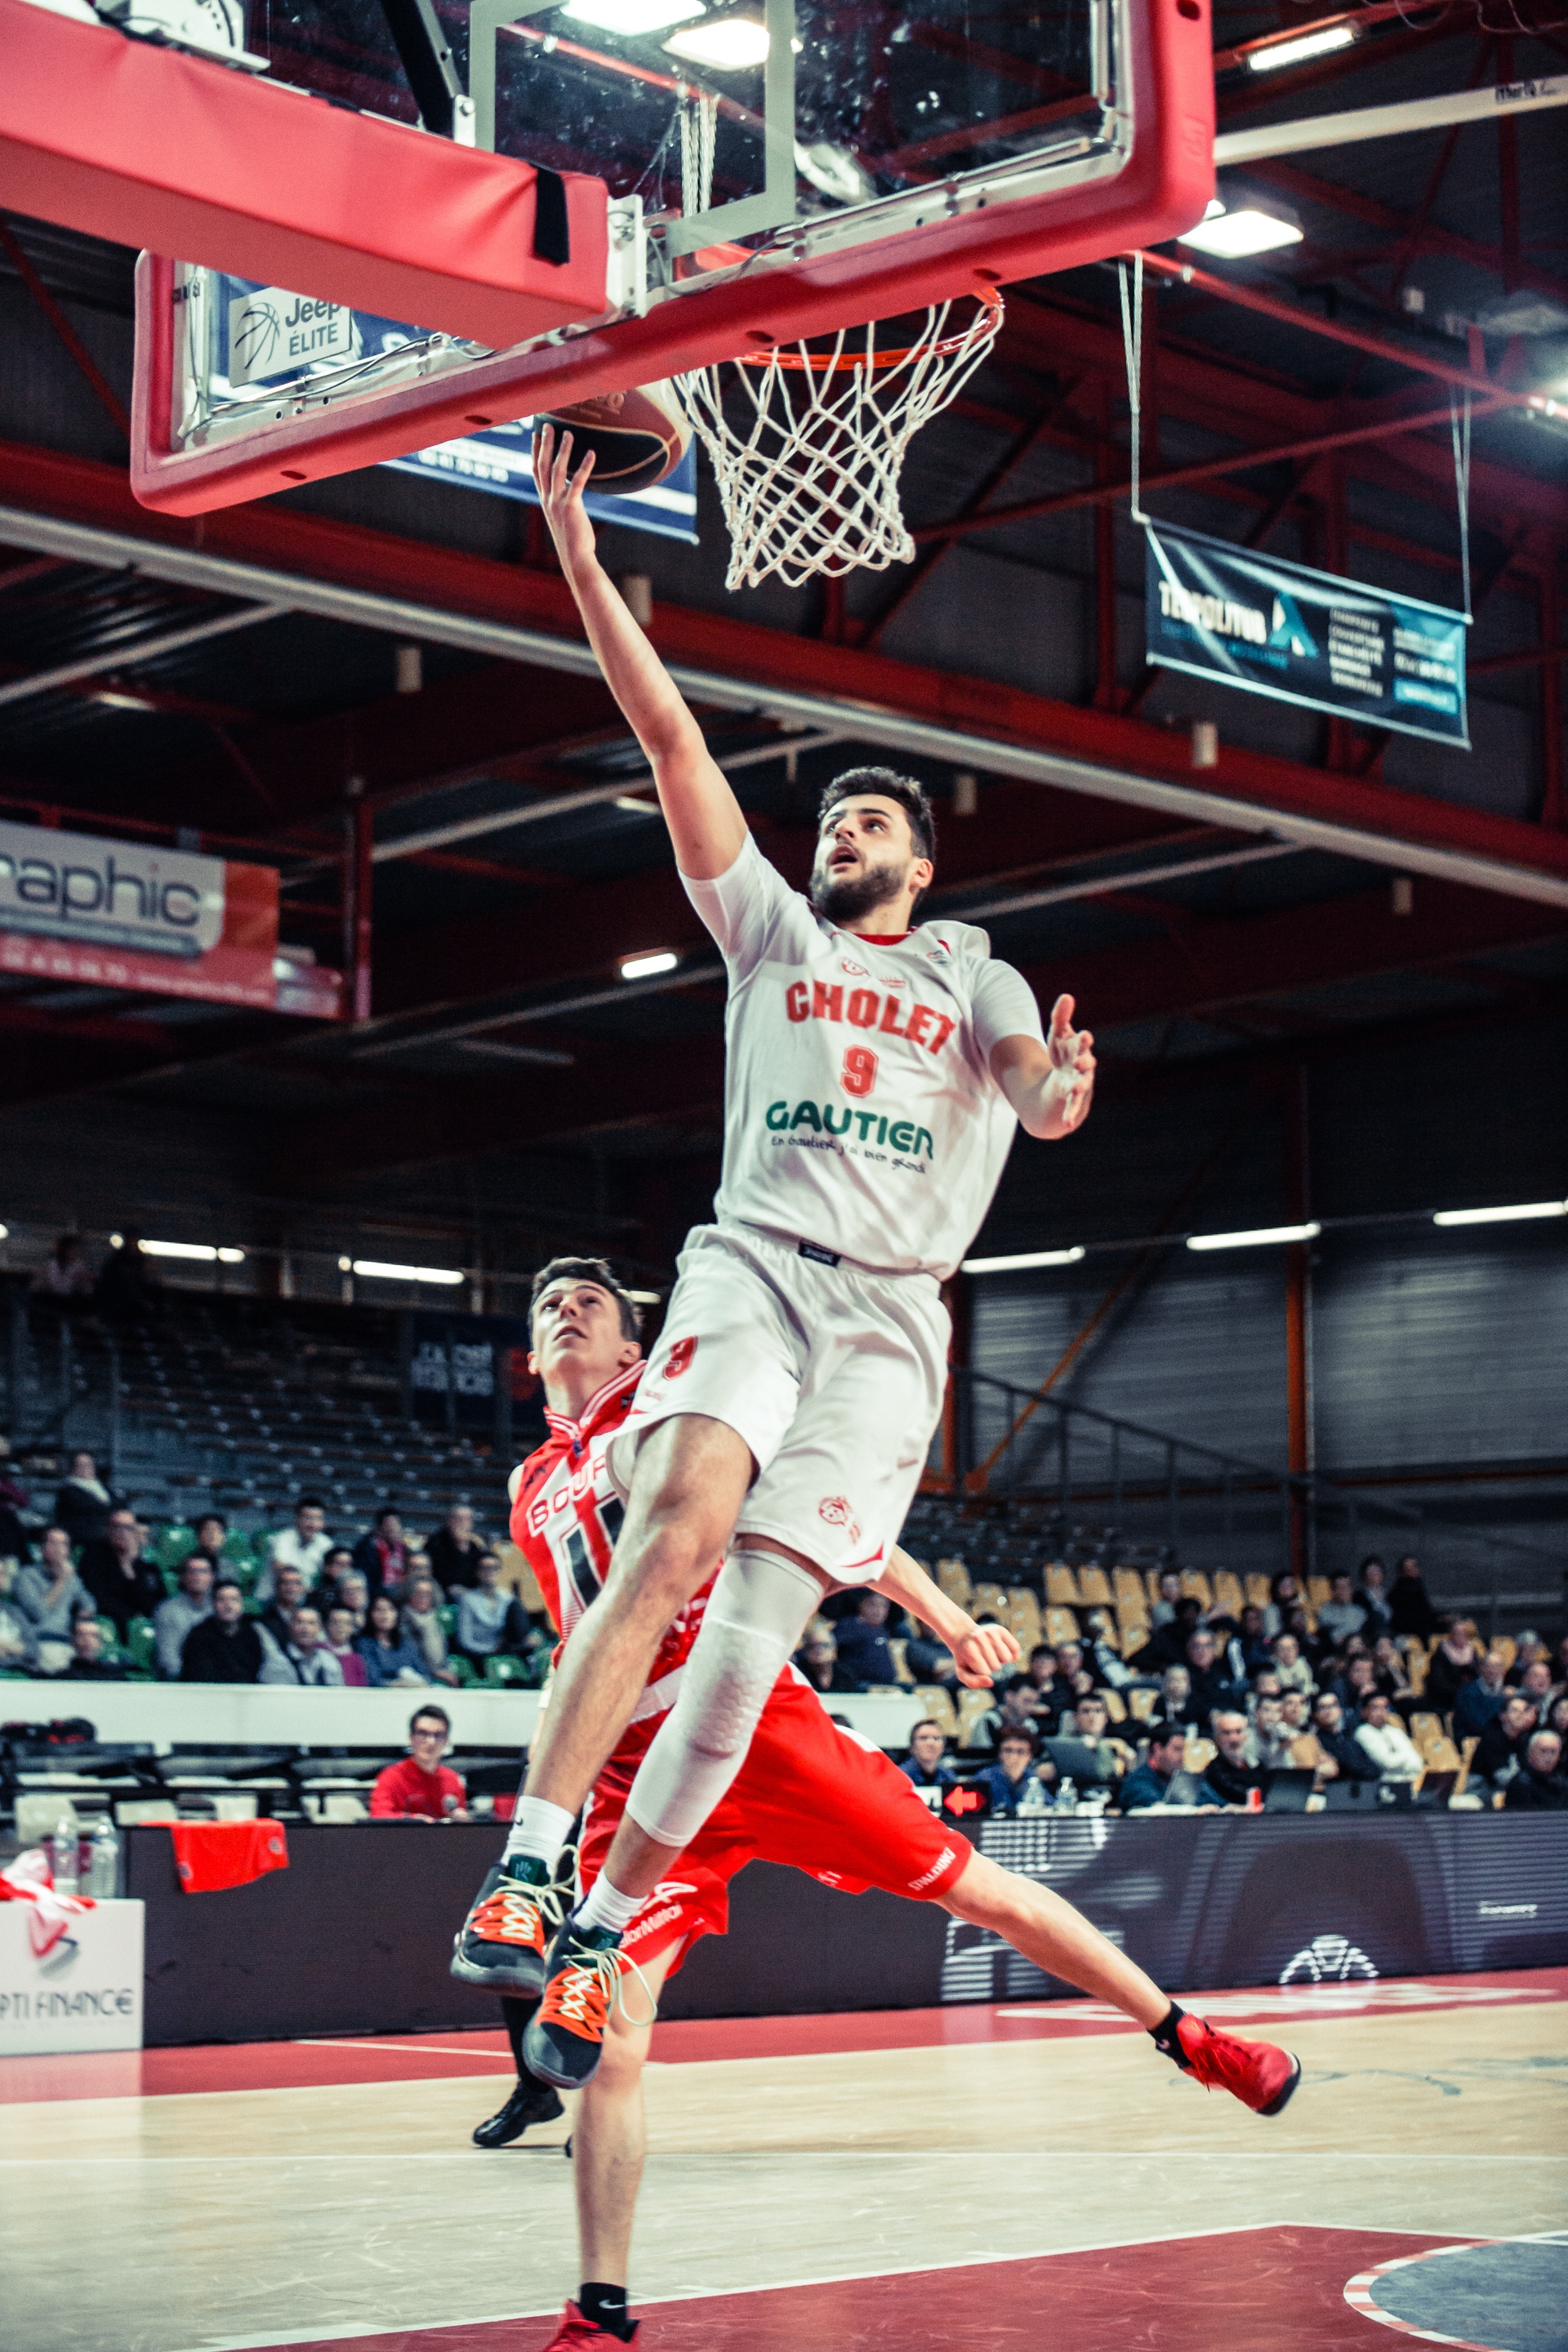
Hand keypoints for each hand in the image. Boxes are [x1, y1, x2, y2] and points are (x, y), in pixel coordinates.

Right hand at [533, 421, 598, 579]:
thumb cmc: (573, 542)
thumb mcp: (564, 520)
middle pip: (542, 466)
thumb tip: (571, 496)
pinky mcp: (571, 507)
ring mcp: (558, 503)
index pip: (536, 471)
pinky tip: (591, 453)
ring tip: (568, 432)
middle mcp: (548, 500)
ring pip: (557, 470)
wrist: (576, 559)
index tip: (535, 436)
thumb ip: (564, 506)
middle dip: (544, 444)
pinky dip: (584, 466)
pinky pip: (577, 482)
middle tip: (546, 424)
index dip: (534, 452)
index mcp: (545, 501)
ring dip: (562, 449)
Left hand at [950, 1621, 1020, 1689]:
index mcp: (969, 1649)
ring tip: (990, 1653)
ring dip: (1000, 1660)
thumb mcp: (963, 1672)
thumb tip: (991, 1682)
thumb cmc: (965, 1658)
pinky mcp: (1000, 1630)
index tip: (974, 1664)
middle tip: (981, 1657)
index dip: (982, 1672)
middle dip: (990, 1666)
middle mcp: (980, 1638)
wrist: (964, 1636)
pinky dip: (1012, 1653)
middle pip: (996, 1666)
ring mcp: (990, 1632)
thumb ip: (973, 1682)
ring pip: (1007, 1658)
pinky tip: (1001, 1651)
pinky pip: (1015, 1648)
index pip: (986, 1672)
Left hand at [1045, 993, 1095, 1131]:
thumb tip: (1066, 996)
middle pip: (1086, 1064)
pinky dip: (1069, 1115)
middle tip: (1079, 1060)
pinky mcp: (1072, 1099)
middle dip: (1084, 1061)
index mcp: (1080, 1049)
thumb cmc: (1062, 1054)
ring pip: (1082, 1086)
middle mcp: (1084, 1067)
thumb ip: (1061, 1017)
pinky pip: (1072, 1107)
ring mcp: (1080, 1084)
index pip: (1083, 1043)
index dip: (1083, 1040)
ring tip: (1076, 1088)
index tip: (1082, 1035)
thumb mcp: (1058, 1035)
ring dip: (1080, 1087)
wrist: (1064, 1079)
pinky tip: (1065, 1124)